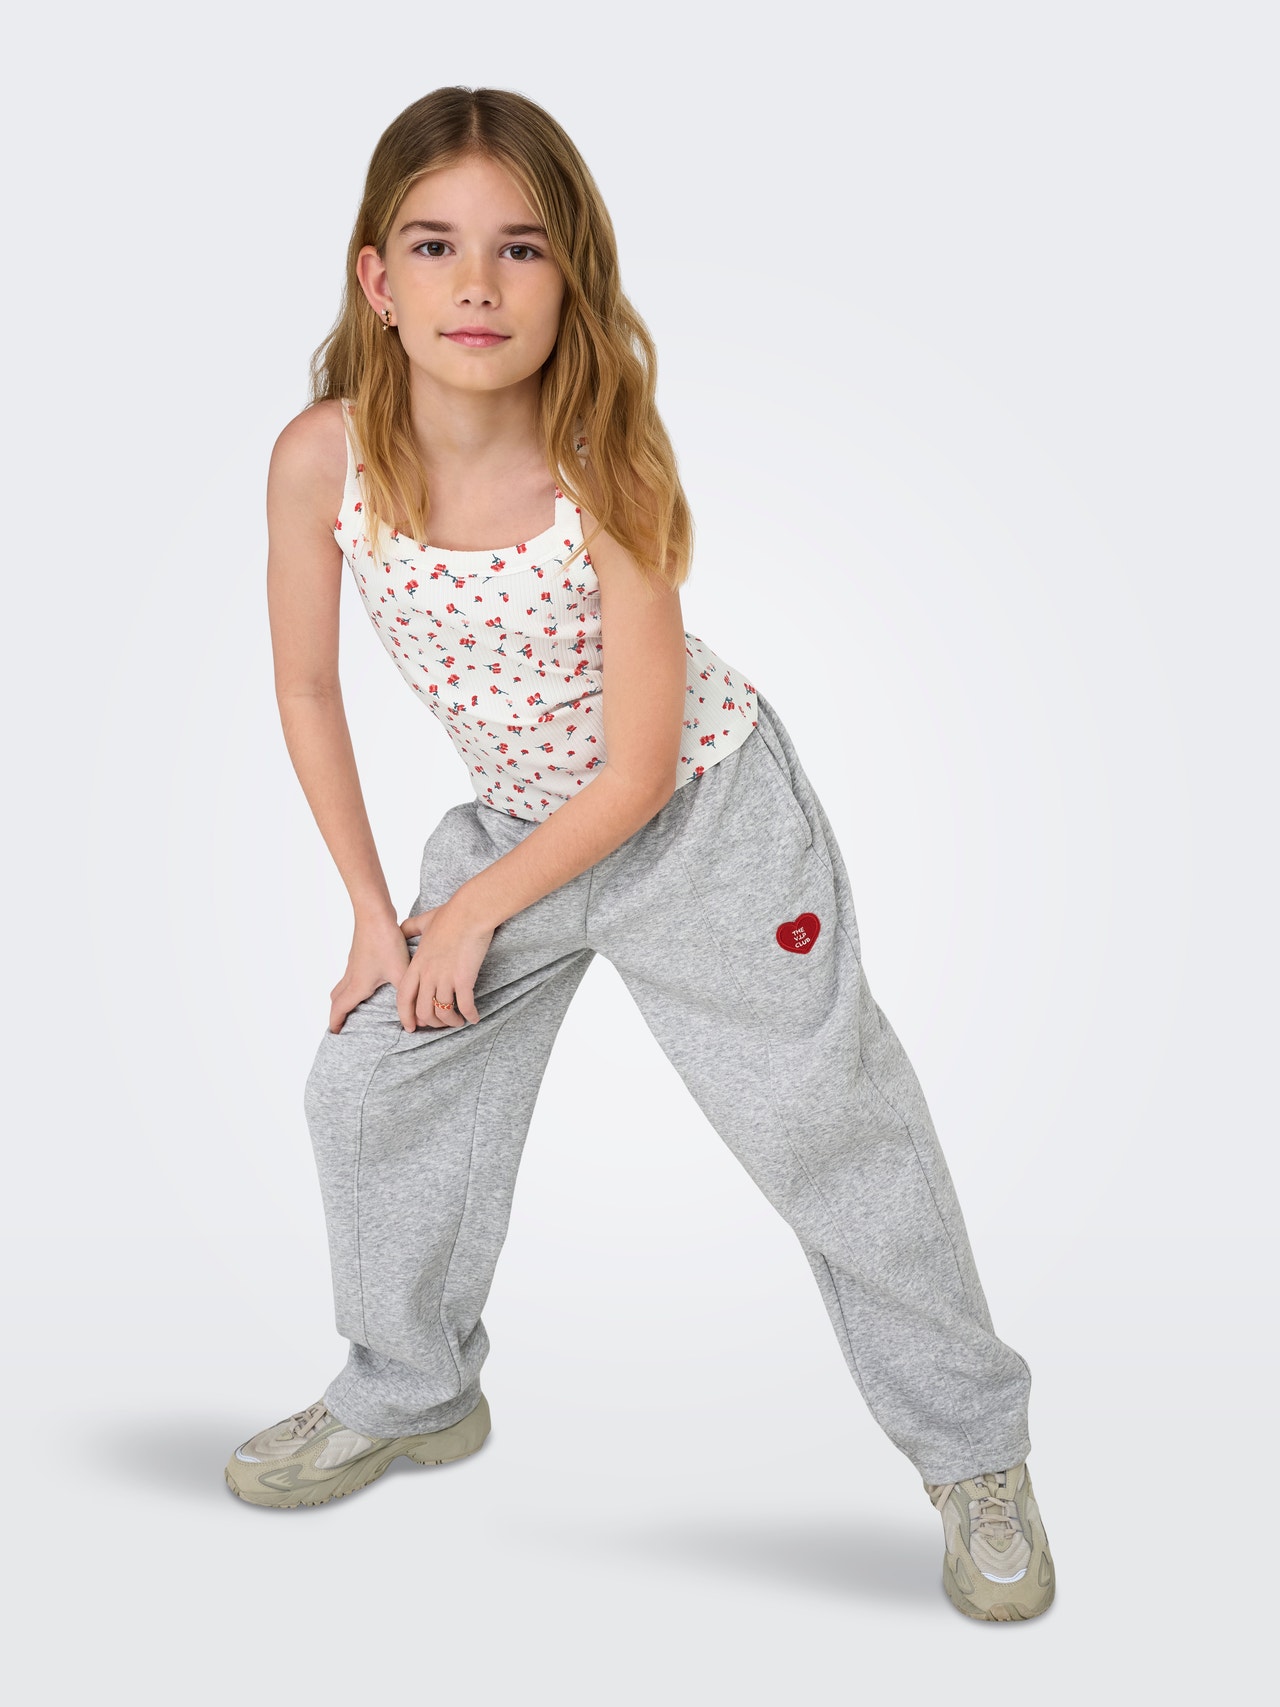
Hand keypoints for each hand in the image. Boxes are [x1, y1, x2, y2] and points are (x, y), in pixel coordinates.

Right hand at [327, 915, 414, 1033]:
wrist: (374, 913)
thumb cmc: (385, 941)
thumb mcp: (401, 971)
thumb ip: (407, 996)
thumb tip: (414, 1020)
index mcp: (358, 984)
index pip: (340, 1008)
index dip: (336, 1023)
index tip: (334, 1034)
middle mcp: (352, 975)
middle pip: (336, 998)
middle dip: (337, 1012)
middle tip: (342, 1023)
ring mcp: (353, 963)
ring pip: (342, 985)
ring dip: (343, 998)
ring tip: (354, 1007)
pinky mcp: (358, 954)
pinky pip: (349, 975)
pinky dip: (351, 985)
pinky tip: (368, 983)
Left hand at [394, 896, 495, 1030]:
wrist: (471, 911)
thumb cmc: (451, 914)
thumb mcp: (424, 921)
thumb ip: (410, 927)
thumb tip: (402, 928)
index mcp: (417, 964)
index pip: (404, 998)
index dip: (406, 1016)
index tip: (411, 1026)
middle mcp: (428, 975)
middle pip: (422, 1011)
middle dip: (431, 1023)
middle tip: (440, 1024)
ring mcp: (445, 978)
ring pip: (442, 1012)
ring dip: (451, 1021)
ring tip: (458, 1021)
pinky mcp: (463, 979)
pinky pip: (465, 1006)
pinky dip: (469, 1015)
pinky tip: (475, 1018)